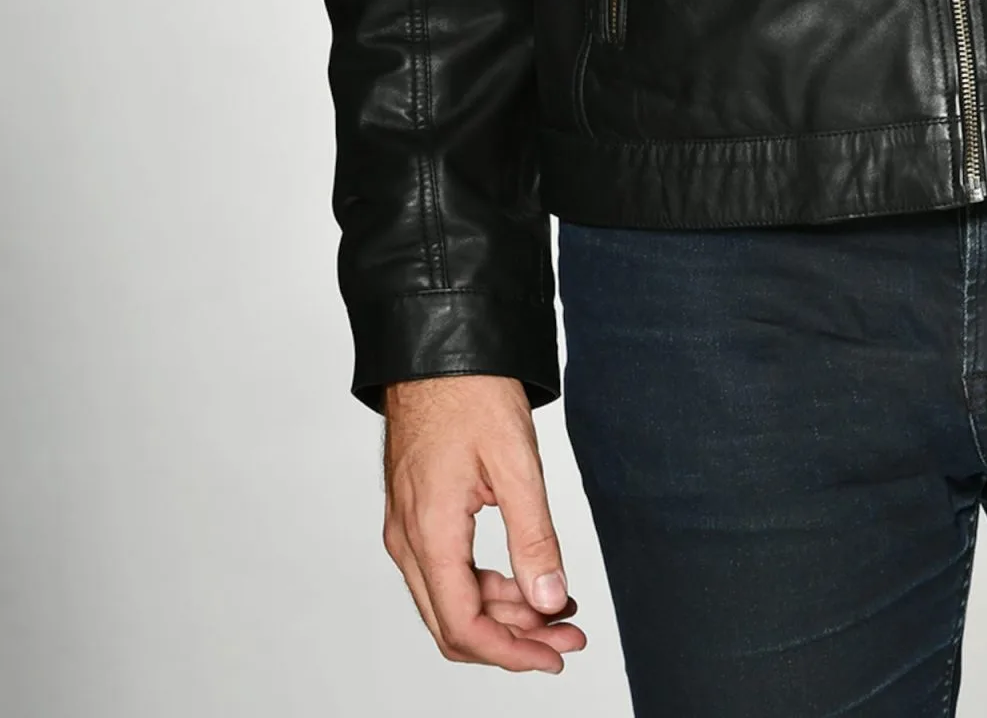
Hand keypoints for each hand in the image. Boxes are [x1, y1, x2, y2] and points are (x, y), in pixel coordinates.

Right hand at [381, 373, 586, 671]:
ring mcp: (407, 526)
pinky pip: (446, 571)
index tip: (557, 653)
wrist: (437, 344)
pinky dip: (487, 585)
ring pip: (450, 600)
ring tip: (558, 606)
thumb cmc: (471, 390)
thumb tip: (550, 600)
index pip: (464, 626)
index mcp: (430, 531)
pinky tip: (526, 577)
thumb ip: (534, 537)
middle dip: (513, 640)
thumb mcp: (515, 462)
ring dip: (503, 613)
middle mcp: (408, 539)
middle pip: (453, 624)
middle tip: (568, 635)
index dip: (513, 652)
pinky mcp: (415, 512)